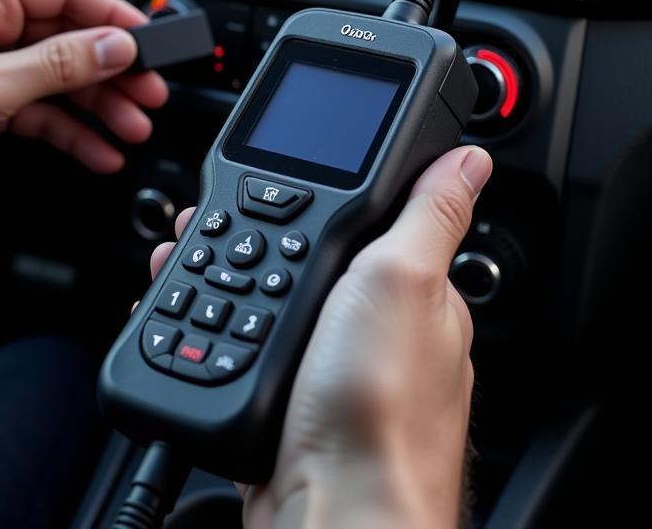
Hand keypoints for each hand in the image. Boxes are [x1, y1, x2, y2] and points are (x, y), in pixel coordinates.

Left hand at [0, 0, 167, 231]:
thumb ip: (59, 65)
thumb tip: (114, 45)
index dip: (115, 16)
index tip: (150, 43)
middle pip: (71, 36)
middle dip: (114, 70)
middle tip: (149, 94)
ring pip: (61, 76)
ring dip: (98, 104)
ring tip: (131, 128)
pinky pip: (42, 107)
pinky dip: (70, 128)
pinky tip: (95, 149)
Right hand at [148, 145, 490, 528]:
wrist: (332, 517)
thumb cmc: (381, 410)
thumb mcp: (405, 280)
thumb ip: (429, 213)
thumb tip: (468, 159)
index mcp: (412, 296)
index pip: (366, 224)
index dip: (318, 200)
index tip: (272, 182)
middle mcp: (374, 334)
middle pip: (305, 263)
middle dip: (254, 241)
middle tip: (209, 228)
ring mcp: (328, 373)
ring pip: (266, 307)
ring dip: (221, 285)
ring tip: (183, 265)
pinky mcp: (287, 409)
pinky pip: (243, 353)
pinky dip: (214, 334)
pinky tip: (196, 325)